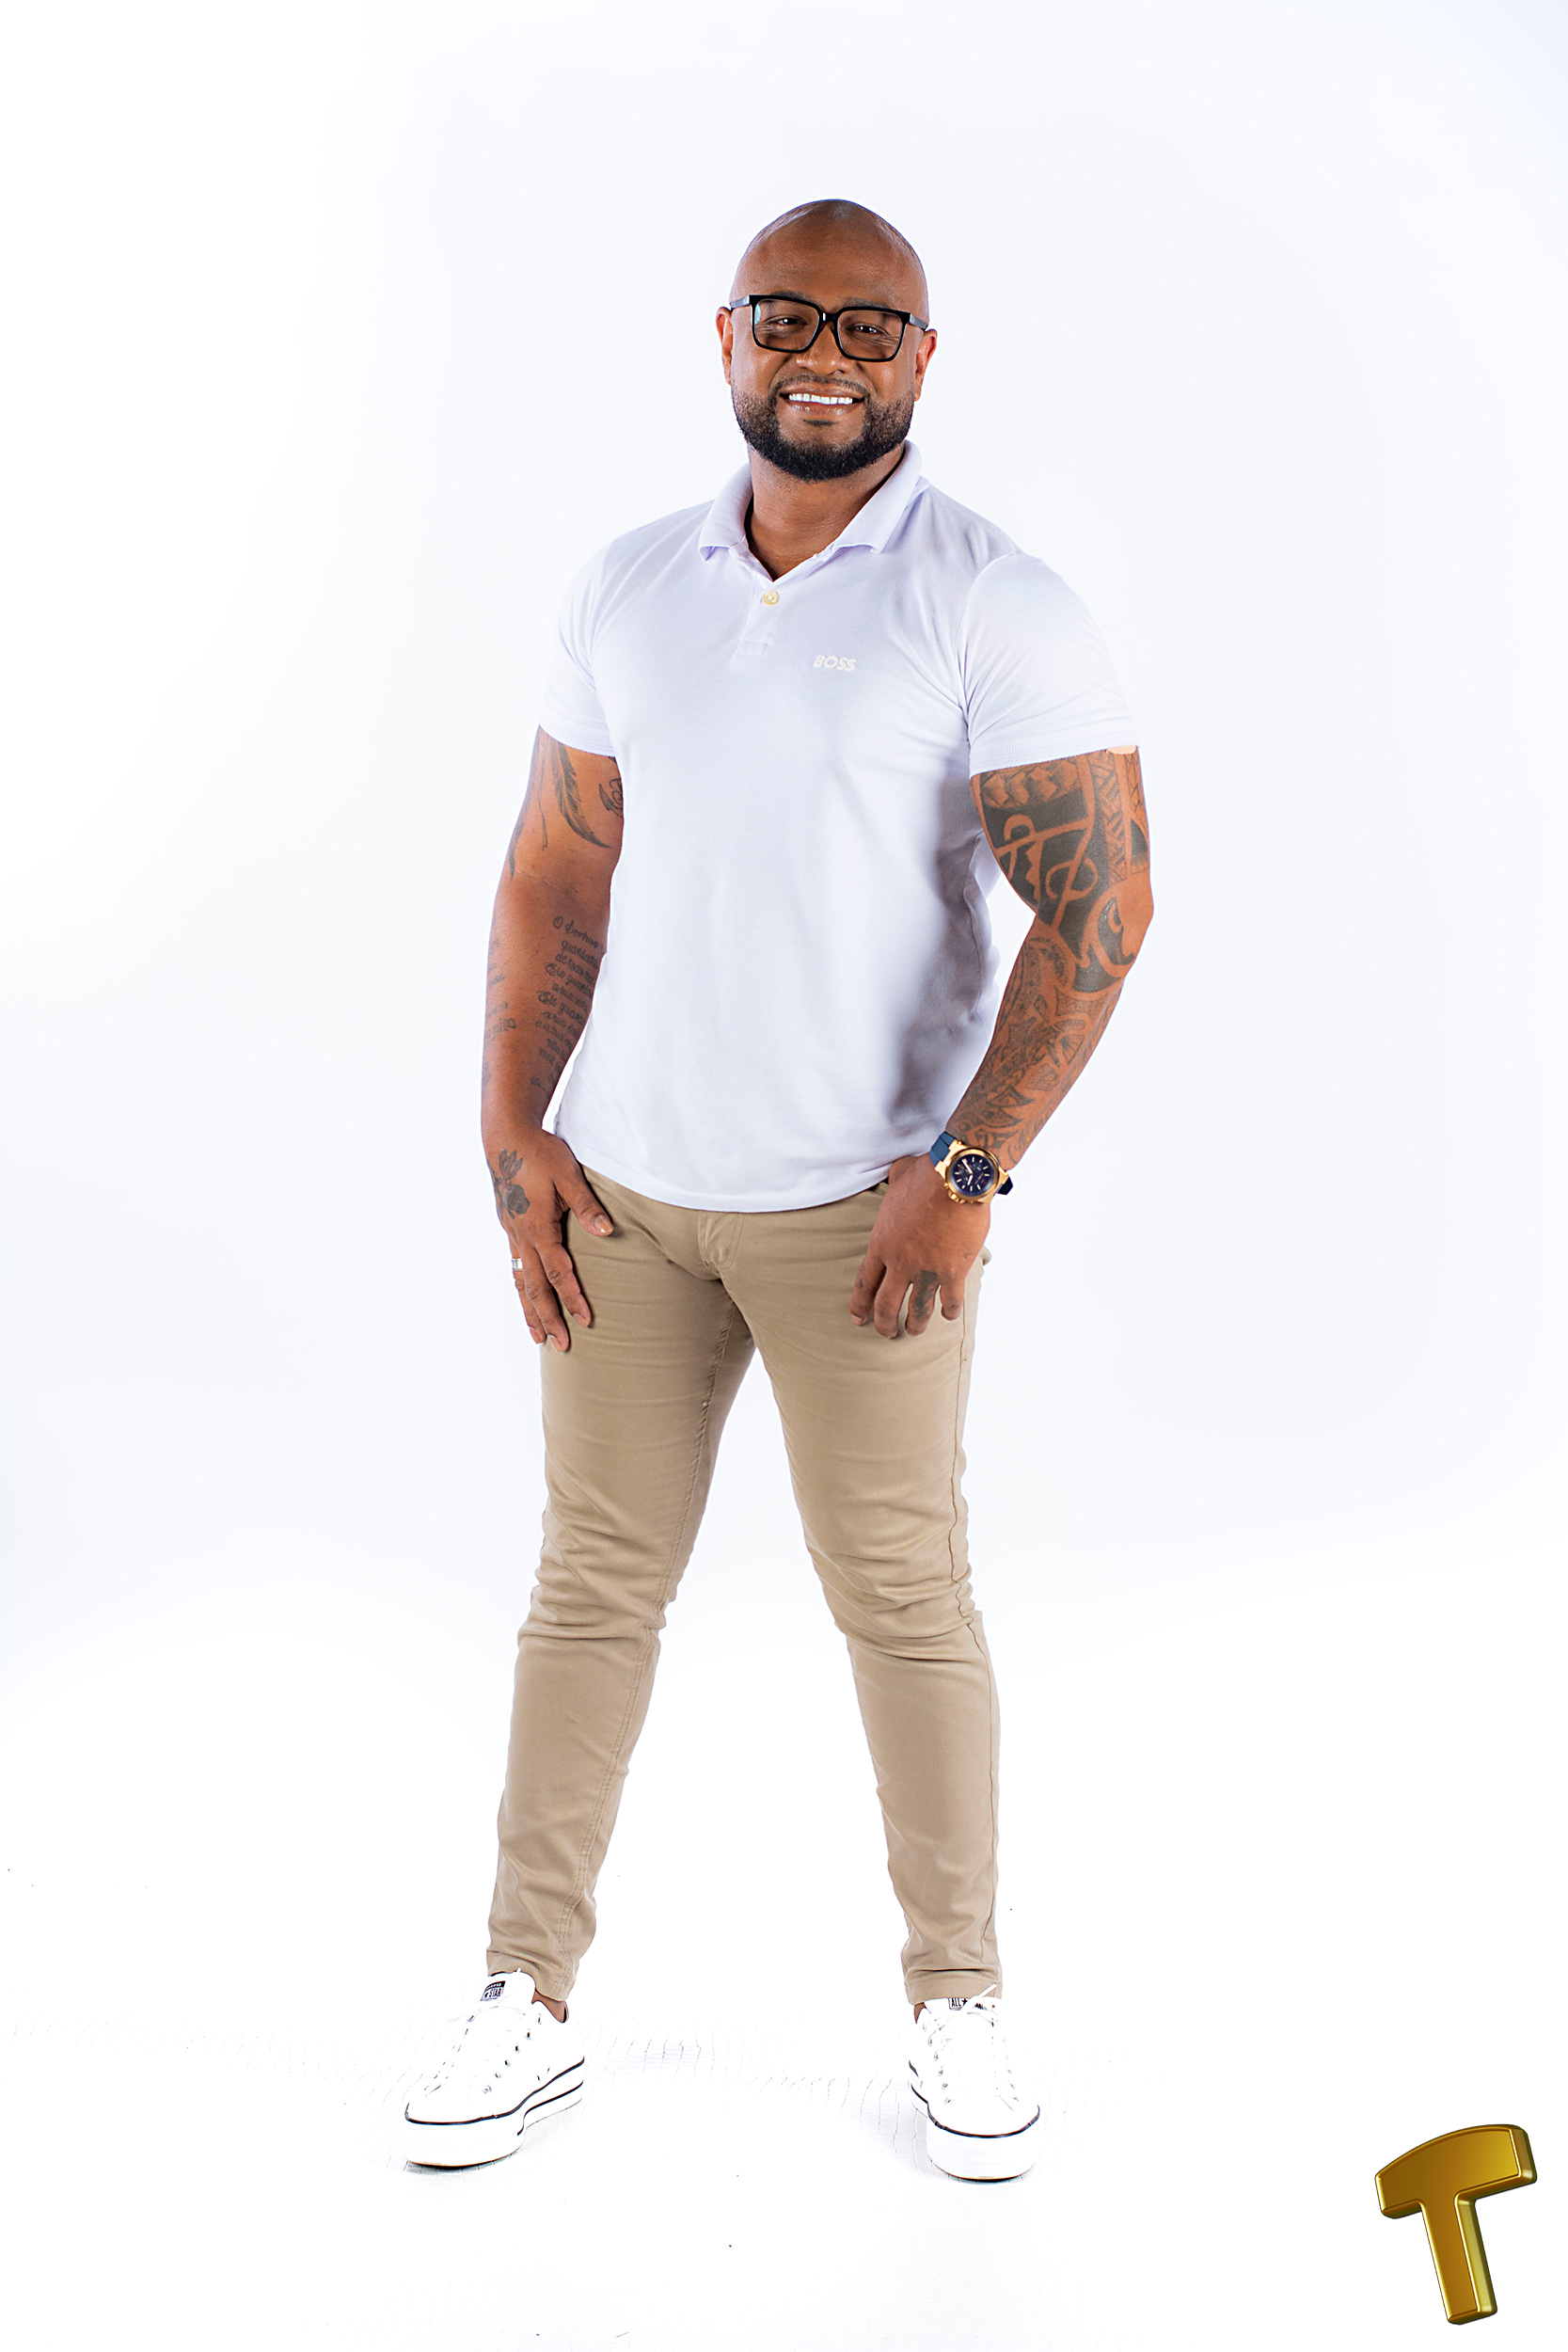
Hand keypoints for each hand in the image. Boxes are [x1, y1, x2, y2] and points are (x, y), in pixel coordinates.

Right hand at [487, 1130, 611, 1350]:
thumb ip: (587, 1206)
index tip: (585, 1320)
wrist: (506, 1138)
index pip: (557, 1272)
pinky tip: (525, 1297)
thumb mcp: (569, 1175)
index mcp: (538, 1227)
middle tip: (560, 1346)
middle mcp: (521, 1236)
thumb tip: (607, 1232)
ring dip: (530, 1311)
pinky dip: (521, 1288)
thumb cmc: (540, 1153)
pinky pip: (514, 1267)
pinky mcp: (509, 1228)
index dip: (572, 1298)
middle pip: (534, 1288)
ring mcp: (512, 1234)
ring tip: (538, 1336)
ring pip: (520, 1281)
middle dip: (548, 1318)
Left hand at [849, 1153, 989, 1339]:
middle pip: (886, 1303)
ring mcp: (926, 1270)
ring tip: (915, 1332)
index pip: (865, 1282)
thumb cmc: (926, 1174)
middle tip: (886, 1334)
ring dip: (916, 1324)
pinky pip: (950, 1300)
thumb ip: (894, 1181)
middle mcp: (900, 1262)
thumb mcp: (899, 1175)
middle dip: (884, 1323)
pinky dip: (950, 1311)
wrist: (955, 1179)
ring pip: (917, 1309)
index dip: (860, 1304)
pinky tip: (949, 1316)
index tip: (857, 1318)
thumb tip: (898, 1172)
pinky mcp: (953, 1272)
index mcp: (881, 1243)